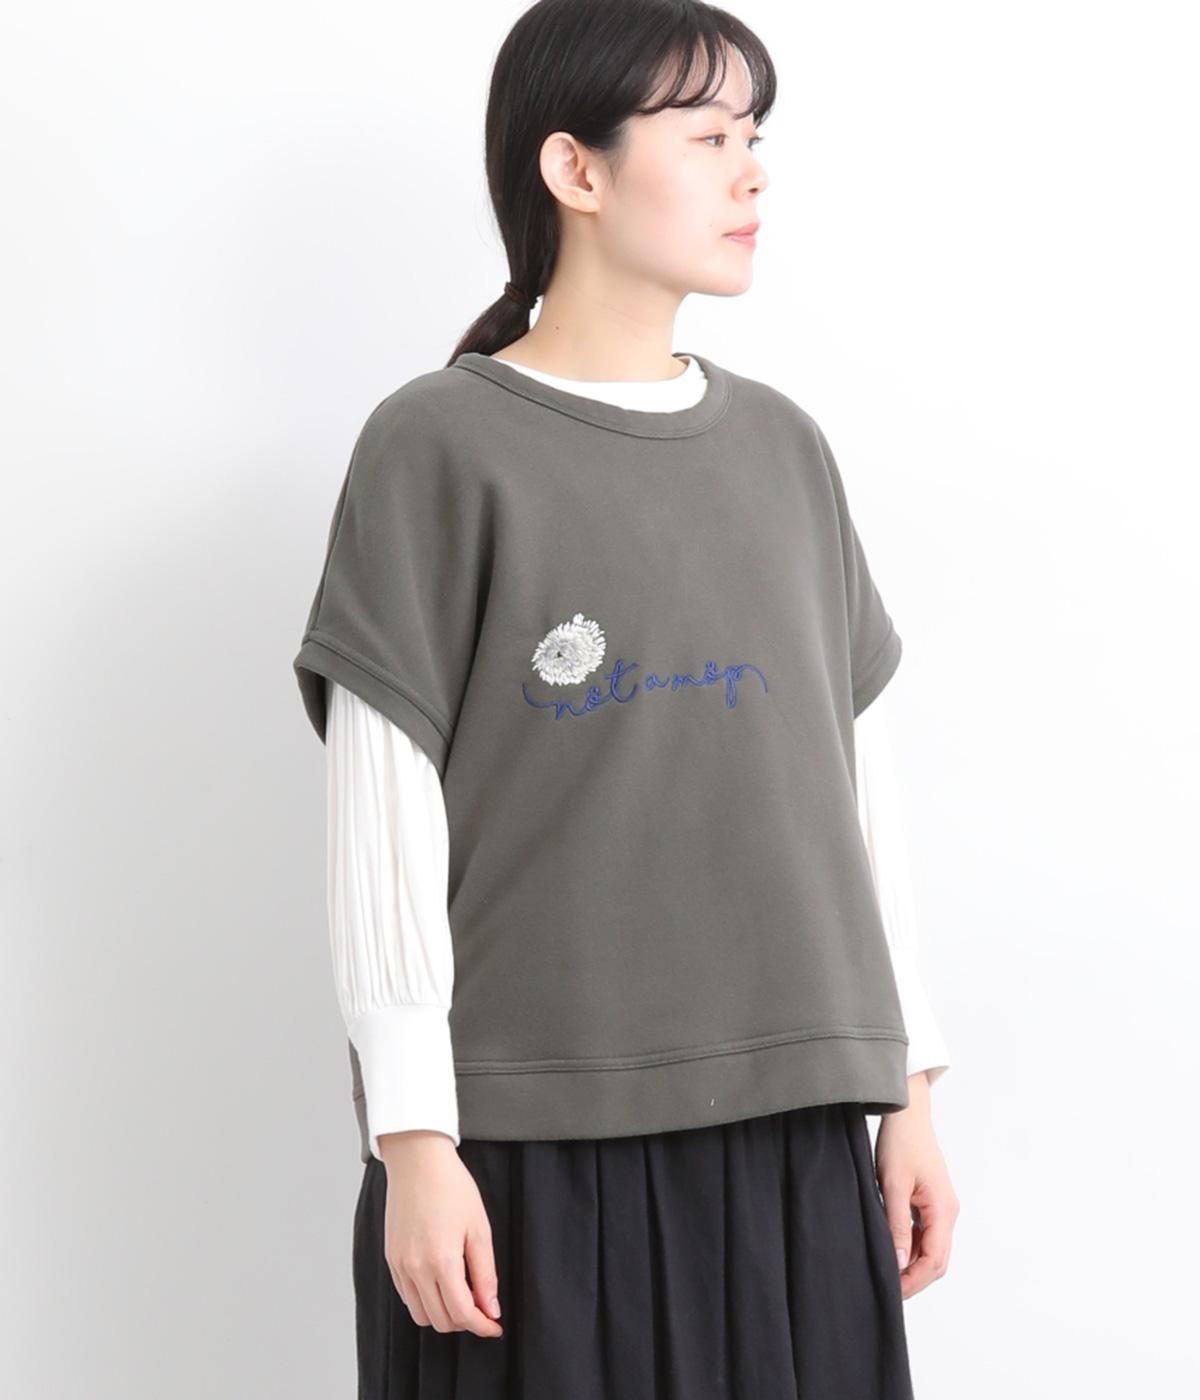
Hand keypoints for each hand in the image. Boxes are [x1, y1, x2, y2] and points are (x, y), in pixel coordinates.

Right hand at [378, 1130, 503, 1337]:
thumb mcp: (479, 1228)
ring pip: (420, 1315)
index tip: (495, 1326)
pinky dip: (425, 1301)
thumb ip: (485, 1274)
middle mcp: (415, 1269)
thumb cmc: (452, 1187)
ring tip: (462, 1295)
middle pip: (440, 1320)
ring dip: (443, 1315)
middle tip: (483, 1308)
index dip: (482, 1326)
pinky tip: (441, 1283)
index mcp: (441, 1260)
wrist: (418, 1160)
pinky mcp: (391, 1259)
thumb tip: (491, 1309)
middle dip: (465, 1321)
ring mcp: (399, 1265)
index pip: (462, 1313)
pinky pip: (406, 1297)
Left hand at [874, 1073, 958, 1298]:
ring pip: (931, 1249)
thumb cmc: (900, 1144)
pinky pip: (925, 1234)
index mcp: (943, 1210)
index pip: (934, 1261)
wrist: (907, 1113)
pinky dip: (911, 1247)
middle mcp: (948, 1212)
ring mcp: (941, 1207)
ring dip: (913, 1264)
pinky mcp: (931, 1201)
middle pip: (937, 1261)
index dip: (914, 1281)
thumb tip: (898, 1263)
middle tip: (889, 1289)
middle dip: (915, 1279)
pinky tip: (892, 1249)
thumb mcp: (892, 1185)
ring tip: (887, 1273)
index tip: (892, 1291)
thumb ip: (896, 1226)